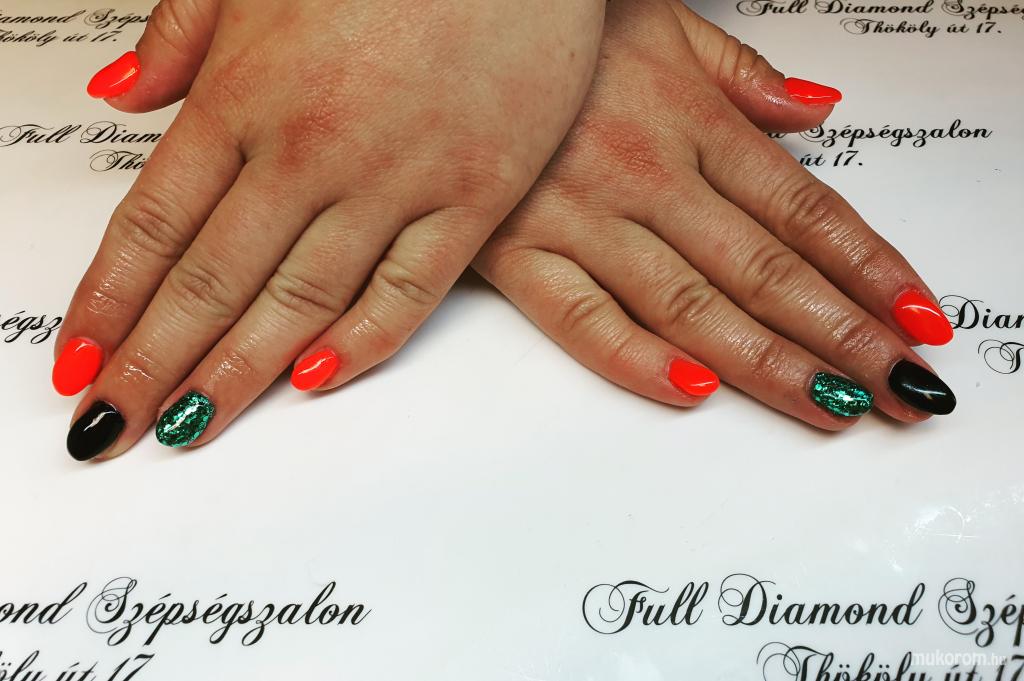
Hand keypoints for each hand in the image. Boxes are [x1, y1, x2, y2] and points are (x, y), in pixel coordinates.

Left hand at [54, 0, 605, 459]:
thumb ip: (181, 36)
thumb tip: (119, 96)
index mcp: (246, 93)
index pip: (154, 225)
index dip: (109, 304)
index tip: (81, 362)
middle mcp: (311, 148)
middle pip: (213, 281)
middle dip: (153, 365)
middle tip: (114, 427)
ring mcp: (396, 180)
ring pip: (301, 300)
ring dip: (236, 373)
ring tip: (191, 429)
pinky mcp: (473, 198)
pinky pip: (411, 289)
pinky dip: (363, 340)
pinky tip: (317, 378)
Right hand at [473, 0, 955, 429]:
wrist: (443, 28)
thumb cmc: (553, 32)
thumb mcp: (661, 22)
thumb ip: (743, 74)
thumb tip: (817, 115)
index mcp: (689, 120)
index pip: (804, 209)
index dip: (869, 270)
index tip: (914, 318)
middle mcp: (647, 174)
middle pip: (764, 269)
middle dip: (842, 337)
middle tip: (897, 389)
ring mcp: (582, 216)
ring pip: (690, 304)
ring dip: (768, 363)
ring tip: (829, 406)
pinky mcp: (516, 252)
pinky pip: (581, 317)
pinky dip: (636, 358)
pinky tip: (692, 390)